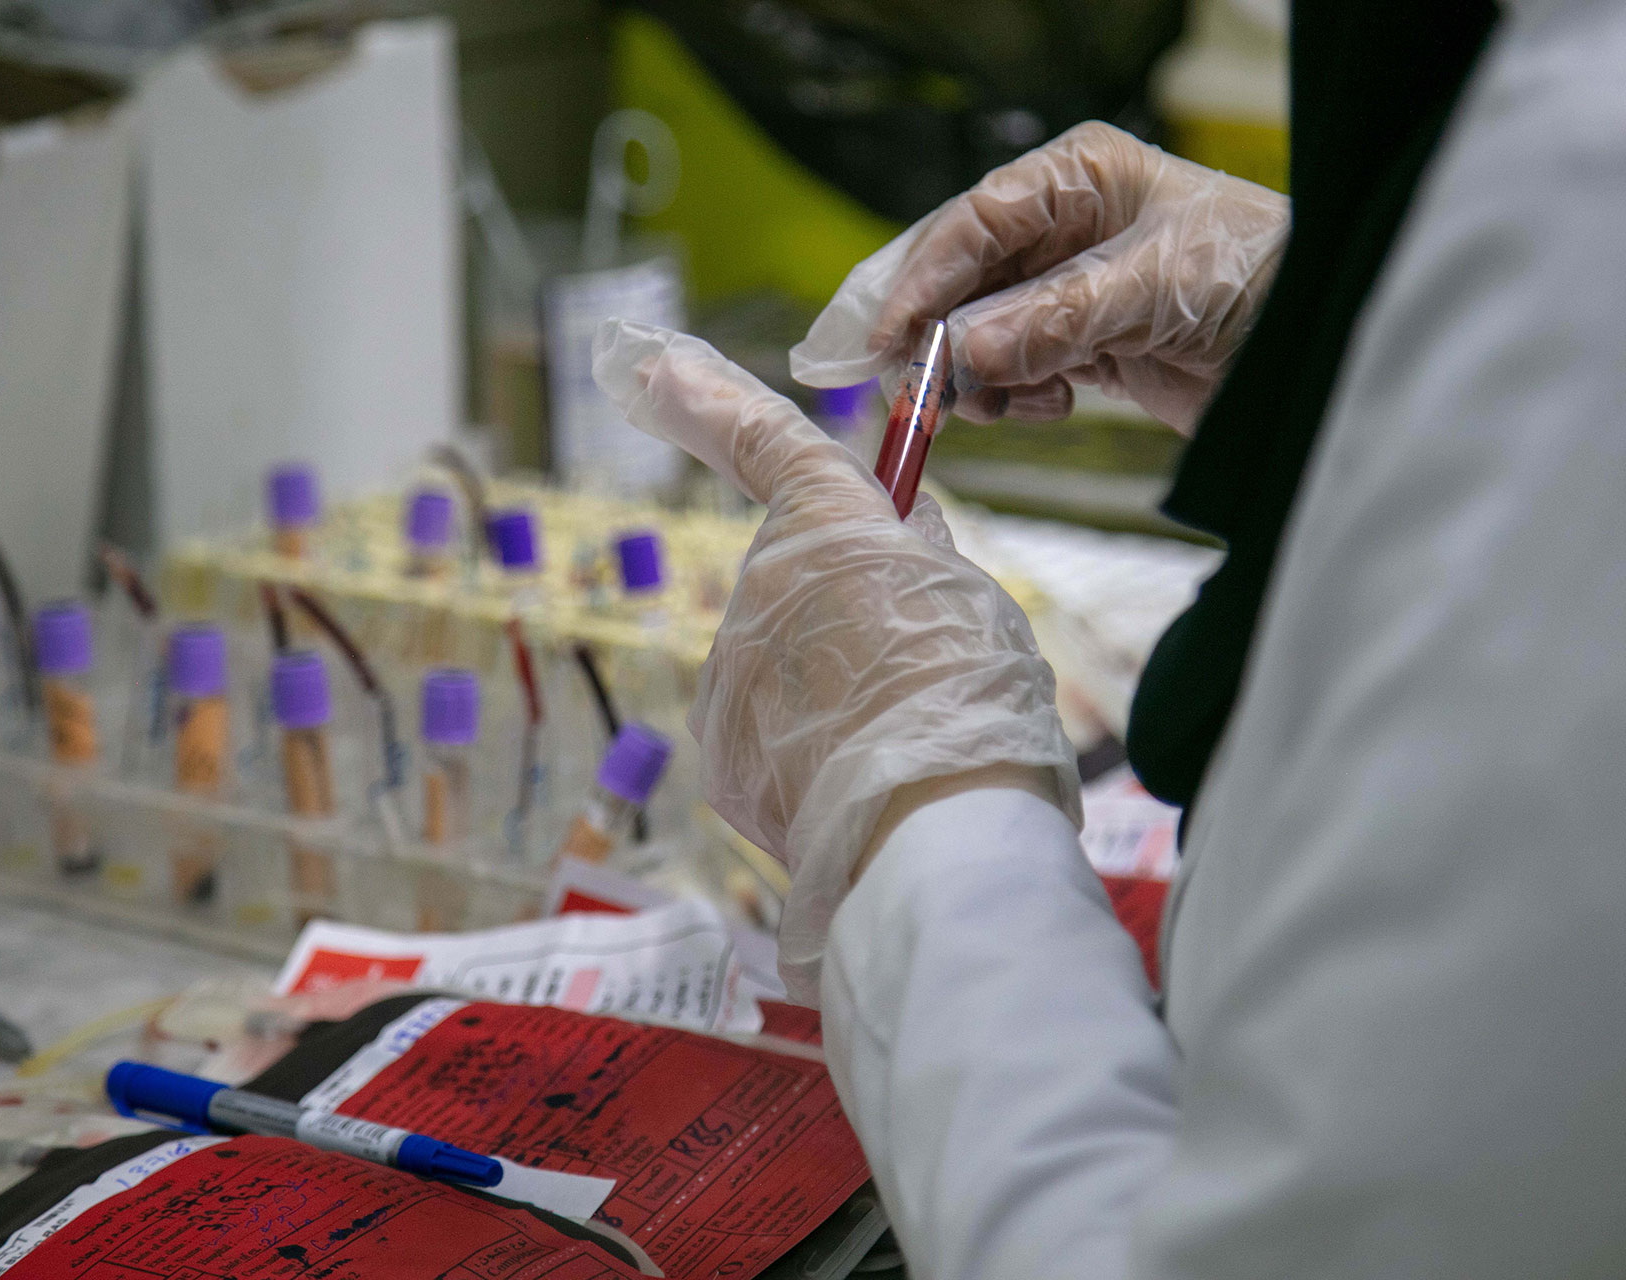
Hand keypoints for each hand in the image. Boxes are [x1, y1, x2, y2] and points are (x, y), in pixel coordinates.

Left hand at [593, 319, 1081, 1000]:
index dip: (710, 397)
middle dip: (842, 605)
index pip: (766, 441)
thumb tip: (899, 537)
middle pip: (797, 576)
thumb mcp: (974, 601)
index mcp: (831, 527)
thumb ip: (921, 559)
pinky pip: (766, 726)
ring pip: (780, 656)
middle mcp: (762, 584)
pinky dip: (806, 743)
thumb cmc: (974, 704)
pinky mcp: (721, 744)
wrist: (933, 831)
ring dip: (828, 681)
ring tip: (895, 732)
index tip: (652, 364)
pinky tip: (857, 773)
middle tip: (913, 662)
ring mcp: (730, 668)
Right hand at [790, 121, 1289, 431]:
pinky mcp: (1088, 344)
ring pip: (982, 332)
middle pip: (964, 280)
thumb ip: (1055, 320)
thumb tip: (963, 353)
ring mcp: (1072, 288)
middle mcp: (1066, 227)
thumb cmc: (1263, 279)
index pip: (974, 223)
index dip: (924, 280)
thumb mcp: (1155, 290)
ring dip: (978, 376)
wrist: (1327, 346)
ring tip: (995, 406)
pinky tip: (1048, 404)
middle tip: (913, 391)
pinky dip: (1016, 394)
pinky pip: (1018, 369)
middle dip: (938, 336)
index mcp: (1078, 178)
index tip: (891, 338)